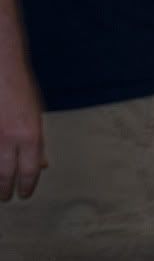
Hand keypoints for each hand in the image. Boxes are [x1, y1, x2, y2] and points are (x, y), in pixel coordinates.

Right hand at [0, 57, 45, 199]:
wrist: (0, 63)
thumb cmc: (19, 88)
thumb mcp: (37, 117)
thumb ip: (38, 143)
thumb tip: (42, 165)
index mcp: (30, 136)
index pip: (29, 171)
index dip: (26, 185)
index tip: (24, 194)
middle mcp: (8, 138)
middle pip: (5, 173)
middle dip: (5, 188)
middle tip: (5, 197)